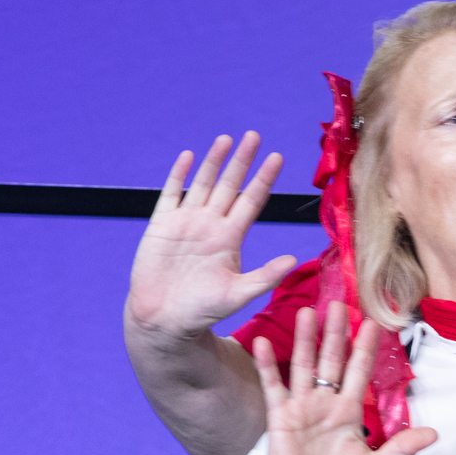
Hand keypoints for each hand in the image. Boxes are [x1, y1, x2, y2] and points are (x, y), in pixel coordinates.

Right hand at [130, 133, 298, 340]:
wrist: (165, 319)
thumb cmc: (203, 310)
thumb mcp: (239, 294)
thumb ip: (265, 276)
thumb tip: (294, 260)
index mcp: (231, 238)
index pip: (252, 200)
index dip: (264, 179)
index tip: (277, 157)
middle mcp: (211, 225)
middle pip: (230, 184)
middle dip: (242, 161)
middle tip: (254, 136)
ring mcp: (186, 222)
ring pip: (202, 183)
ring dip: (213, 161)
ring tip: (226, 139)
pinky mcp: (161, 226)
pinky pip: (170, 195)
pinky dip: (178, 176)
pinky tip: (187, 157)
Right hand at [252, 301, 435, 454]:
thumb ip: (402, 448)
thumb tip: (435, 434)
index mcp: (350, 411)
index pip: (360, 372)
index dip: (366, 348)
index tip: (374, 323)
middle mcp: (326, 403)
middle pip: (332, 360)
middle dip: (336, 333)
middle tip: (338, 303)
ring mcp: (301, 407)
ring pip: (303, 365)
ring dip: (304, 339)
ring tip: (306, 312)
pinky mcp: (279, 417)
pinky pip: (273, 386)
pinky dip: (267, 365)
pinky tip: (261, 342)